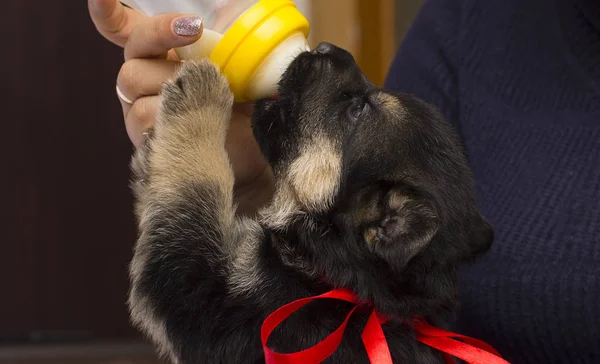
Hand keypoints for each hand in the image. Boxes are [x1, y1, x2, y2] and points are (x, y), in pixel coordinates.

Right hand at [88, 0, 273, 213]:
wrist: (255, 144)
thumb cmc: (246, 98)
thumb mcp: (240, 57)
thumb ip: (227, 32)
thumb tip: (228, 11)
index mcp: (161, 54)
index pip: (122, 27)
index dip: (107, 10)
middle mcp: (145, 79)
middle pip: (132, 49)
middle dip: (161, 34)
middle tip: (194, 30)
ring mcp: (140, 109)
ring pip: (133, 81)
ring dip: (174, 78)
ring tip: (209, 91)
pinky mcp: (147, 137)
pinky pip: (143, 115)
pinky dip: (173, 109)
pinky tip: (199, 114)